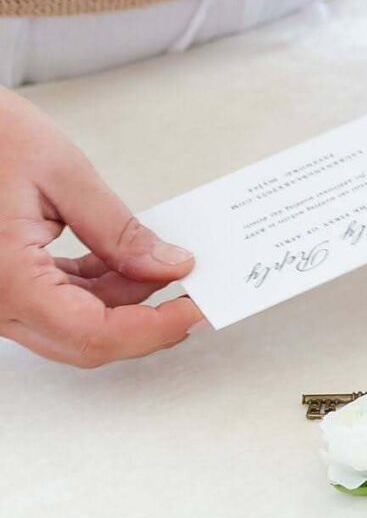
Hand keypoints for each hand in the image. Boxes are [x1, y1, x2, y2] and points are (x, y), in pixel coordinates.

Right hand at [0, 90, 203, 366]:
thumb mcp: (63, 176)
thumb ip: (118, 230)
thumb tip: (168, 265)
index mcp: (9, 280)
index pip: (94, 333)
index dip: (154, 328)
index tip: (196, 309)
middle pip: (86, 340)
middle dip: (147, 322)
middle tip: (194, 294)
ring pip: (73, 326)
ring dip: (123, 302)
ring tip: (163, 263)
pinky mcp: (3, 286)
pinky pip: (56, 304)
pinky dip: (95, 289)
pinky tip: (123, 260)